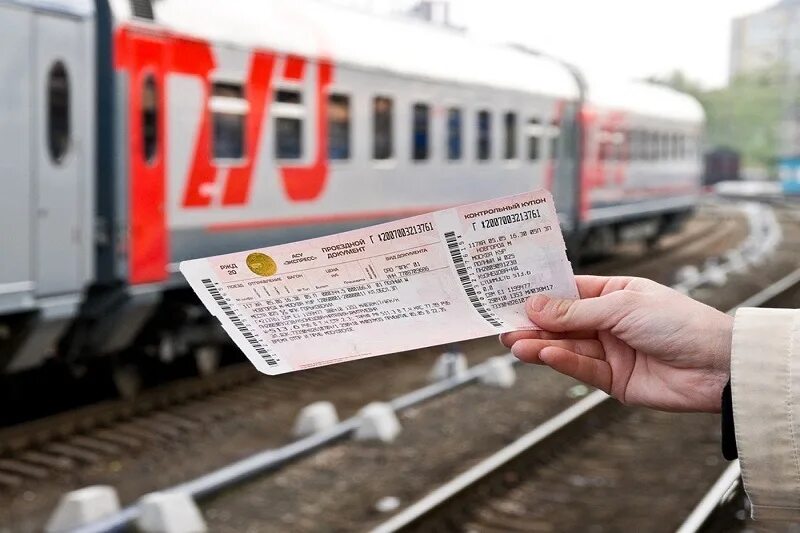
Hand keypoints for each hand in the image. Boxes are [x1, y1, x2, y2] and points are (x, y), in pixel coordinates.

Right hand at [500, 276, 732, 412]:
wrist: (717, 367)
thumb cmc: (679, 323)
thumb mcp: (622, 307)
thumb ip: (576, 310)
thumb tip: (535, 305)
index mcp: (614, 295)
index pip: (568, 292)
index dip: (540, 294)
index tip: (510, 295)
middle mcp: (609, 322)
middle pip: (562, 323)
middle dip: (533, 324)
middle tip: (503, 326)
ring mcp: (610, 352)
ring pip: (567, 347)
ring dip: (540, 345)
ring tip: (514, 343)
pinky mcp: (613, 381)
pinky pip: (581, 369)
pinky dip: (562, 362)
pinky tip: (545, 355)